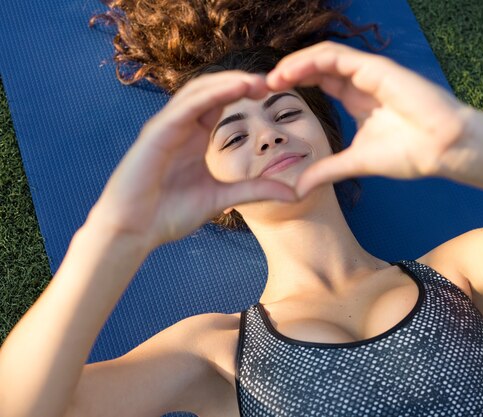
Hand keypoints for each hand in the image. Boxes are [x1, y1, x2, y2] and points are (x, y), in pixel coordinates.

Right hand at [88, 71, 296, 249]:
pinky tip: (235, 89)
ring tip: (257, 81)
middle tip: (272, 81)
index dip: (246, 93)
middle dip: (241, 82)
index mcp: (194, 136)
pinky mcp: (156, 133)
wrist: (134, 232)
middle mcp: (181, 125)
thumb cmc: (169, 214)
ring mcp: (167, 126)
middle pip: (212, 90)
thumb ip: (255, 191)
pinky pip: (186, 106)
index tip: (275, 93)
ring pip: (199, 91)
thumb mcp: (223, 198)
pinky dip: (211, 95)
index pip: (221, 102)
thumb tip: (293, 193)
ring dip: (229, 82)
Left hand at [266, 41, 475, 196]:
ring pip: (323, 57)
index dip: (294, 86)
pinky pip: (336, 56)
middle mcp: (361, 82)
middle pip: (317, 67)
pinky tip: (290, 74)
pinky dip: (310, 61)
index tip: (269, 100)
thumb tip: (297, 189)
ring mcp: (369, 72)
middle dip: (288, 74)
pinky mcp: (376, 68)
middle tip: (262, 87)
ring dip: (294, 65)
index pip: (320, 82)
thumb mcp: (356, 162)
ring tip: (271, 80)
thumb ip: (326, 171)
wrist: (445, 150)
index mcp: (357, 99)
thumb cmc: (411, 154)